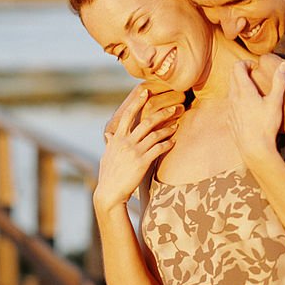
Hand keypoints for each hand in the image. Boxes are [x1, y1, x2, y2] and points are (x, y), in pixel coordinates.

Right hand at [93, 90, 175, 210]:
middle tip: (175, 107)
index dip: (137, 102)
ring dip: (168, 128)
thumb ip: (110, 144)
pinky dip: (167, 143)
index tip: (146, 92)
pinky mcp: (142, 162)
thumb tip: (108, 135)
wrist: (109, 193)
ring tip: (177, 125)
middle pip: (147, 121)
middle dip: (162, 112)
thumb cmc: (108, 175)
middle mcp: (125, 141)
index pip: (127, 115)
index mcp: (117, 138)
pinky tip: (174, 141)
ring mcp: (134, 151)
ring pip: (155, 134)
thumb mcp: (107, 156)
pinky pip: (158, 149)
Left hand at [227, 60, 284, 167]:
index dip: (246, 63)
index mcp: (244, 90)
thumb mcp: (276, 102)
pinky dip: (238, 99)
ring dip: (240, 85)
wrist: (254, 149)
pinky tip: (249, 107)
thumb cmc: (266, 125)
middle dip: (242, 72)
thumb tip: (283, 65)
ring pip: (231, 89)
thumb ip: (279, 82)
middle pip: (232, 75)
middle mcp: (233, 97)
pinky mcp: (229, 119)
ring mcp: (230, 108)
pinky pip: (231, 102)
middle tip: (255, 77)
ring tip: (254, 92)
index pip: (237, 66)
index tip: (256, 69)